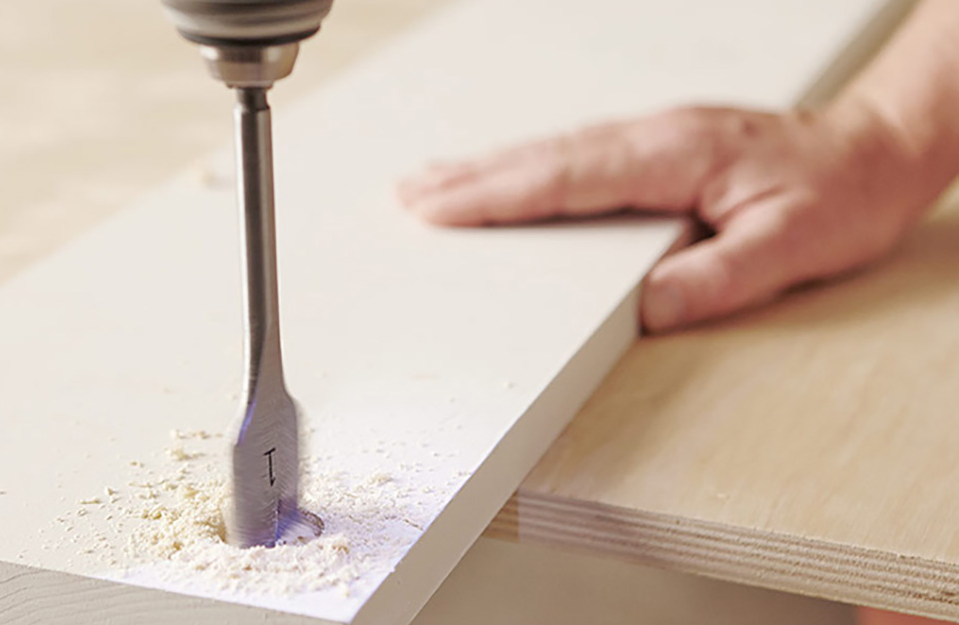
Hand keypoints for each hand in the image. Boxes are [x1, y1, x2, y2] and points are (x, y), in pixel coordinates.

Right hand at [398, 105, 930, 331]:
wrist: (872, 151)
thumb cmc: (837, 194)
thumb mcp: (791, 247)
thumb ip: (716, 278)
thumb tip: (646, 306)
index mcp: (674, 157)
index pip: (566, 177)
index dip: (497, 193)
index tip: (440, 206)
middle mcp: (654, 138)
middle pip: (543, 156)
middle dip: (470, 176)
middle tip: (410, 194)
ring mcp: (653, 138)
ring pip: (553, 150)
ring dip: (490, 167)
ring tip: (434, 182)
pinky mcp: (657, 147)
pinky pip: (576, 153)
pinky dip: (529, 164)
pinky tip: (510, 174)